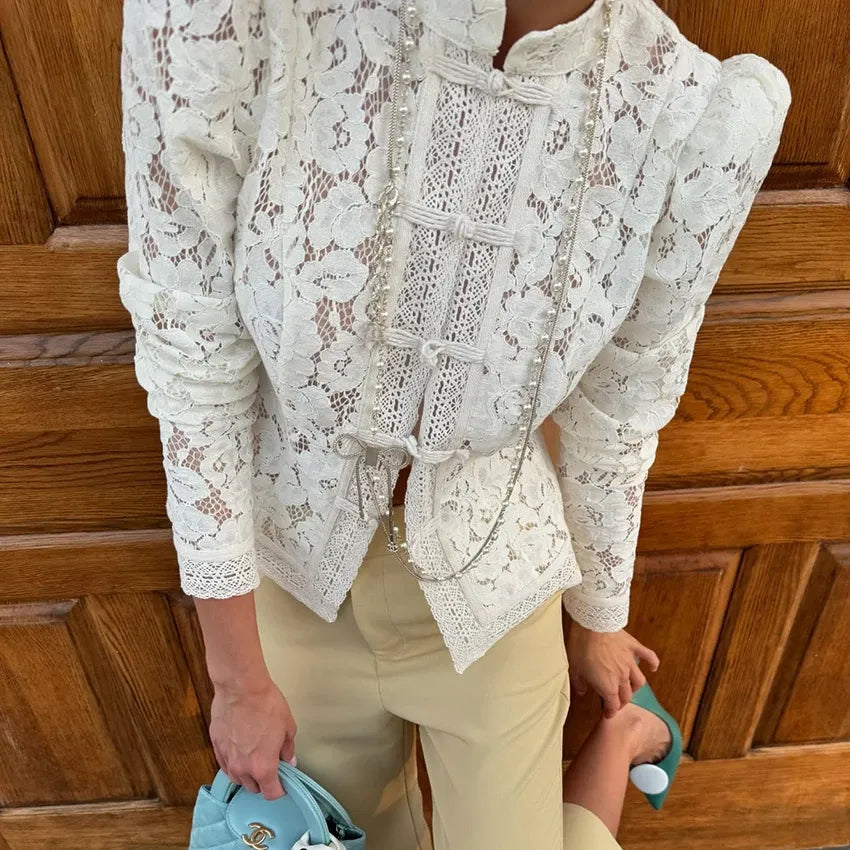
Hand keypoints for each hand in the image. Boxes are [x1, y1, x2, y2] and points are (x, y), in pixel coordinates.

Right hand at [209, 674, 296, 799]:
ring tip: (254, 756)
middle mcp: (242, 768)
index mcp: (263, 767)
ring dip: (247, 773)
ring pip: (237, 778)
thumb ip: (288, 749)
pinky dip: (233, 762)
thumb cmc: (266, 705)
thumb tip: (289, 760)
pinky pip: (225, 764)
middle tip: (270, 765)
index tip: (283, 783)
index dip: (279, 790)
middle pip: (253, 788)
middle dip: (263, 781)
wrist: (241, 688)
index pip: (271, 794)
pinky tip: (240, 749)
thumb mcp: (288, 727)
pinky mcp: (216, 747)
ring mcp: (227, 759)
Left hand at [567, 625, 659, 717]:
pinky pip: (649, 657)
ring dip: (635, 687)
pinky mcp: (634, 647)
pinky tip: (653, 667)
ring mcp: (630, 662)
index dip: (611, 711)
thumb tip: (582, 692)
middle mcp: (622, 678)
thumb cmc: (581, 647)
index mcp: (607, 686)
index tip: (608, 714)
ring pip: (639, 681)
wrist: (592, 625)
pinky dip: (653, 663)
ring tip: (630, 687)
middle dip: (622, 701)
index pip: (613, 705)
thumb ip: (579, 684)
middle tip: (616, 701)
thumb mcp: (574, 669)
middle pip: (627, 695)